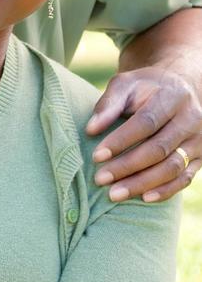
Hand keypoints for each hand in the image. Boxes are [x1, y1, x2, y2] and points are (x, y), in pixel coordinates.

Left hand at [86, 67, 201, 201]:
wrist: (182, 88)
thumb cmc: (146, 87)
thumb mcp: (126, 84)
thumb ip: (109, 104)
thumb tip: (90, 129)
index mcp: (172, 96)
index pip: (145, 122)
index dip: (120, 141)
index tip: (96, 156)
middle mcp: (190, 119)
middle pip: (158, 149)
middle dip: (127, 166)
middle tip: (100, 179)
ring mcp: (199, 140)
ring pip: (172, 168)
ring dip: (142, 183)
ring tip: (114, 194)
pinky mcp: (201, 157)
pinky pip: (185, 178)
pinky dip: (165, 191)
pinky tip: (143, 198)